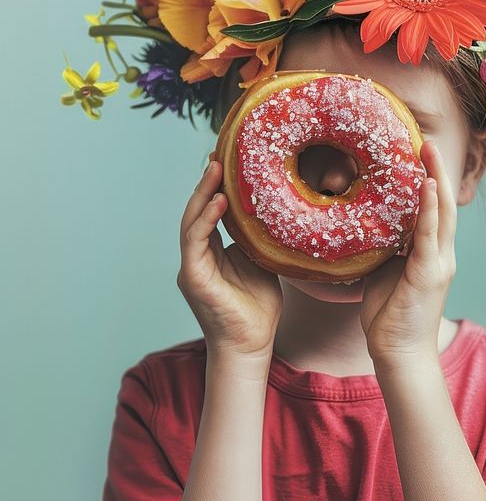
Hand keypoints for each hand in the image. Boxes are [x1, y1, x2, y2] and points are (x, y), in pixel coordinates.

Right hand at [177, 152, 282, 360]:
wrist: (252, 344)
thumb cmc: (258, 308)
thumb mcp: (263, 263)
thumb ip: (260, 240)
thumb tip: (279, 211)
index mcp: (212, 252)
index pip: (210, 212)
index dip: (216, 187)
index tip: (227, 161)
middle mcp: (198, 256)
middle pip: (197, 211)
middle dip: (207, 183)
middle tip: (218, 156)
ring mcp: (192, 266)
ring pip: (191, 221)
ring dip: (203, 194)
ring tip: (216, 170)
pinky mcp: (192, 277)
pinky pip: (195, 242)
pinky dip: (205, 220)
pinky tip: (219, 202)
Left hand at [359, 140, 457, 366]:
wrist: (398, 353)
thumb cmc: (388, 315)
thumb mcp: (382, 270)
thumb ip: (381, 246)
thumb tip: (359, 223)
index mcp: (430, 252)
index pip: (432, 207)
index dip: (428, 178)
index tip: (416, 151)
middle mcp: (441, 252)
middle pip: (443, 202)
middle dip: (435, 169)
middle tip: (425, 138)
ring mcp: (439, 262)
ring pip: (442, 211)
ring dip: (436, 177)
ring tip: (428, 148)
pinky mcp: (430, 272)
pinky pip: (431, 234)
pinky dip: (430, 208)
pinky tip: (427, 185)